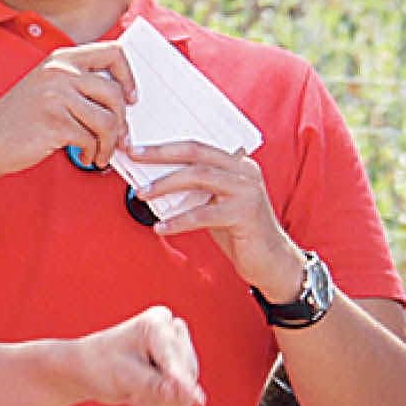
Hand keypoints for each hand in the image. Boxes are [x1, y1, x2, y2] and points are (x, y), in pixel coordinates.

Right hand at [0, 42, 137, 177]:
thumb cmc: (18, 119)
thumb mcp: (47, 87)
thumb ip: (79, 84)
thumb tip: (124, 101)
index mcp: (61, 59)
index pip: (113, 52)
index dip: (129, 76)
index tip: (131, 98)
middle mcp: (59, 72)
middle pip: (116, 92)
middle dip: (122, 121)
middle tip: (116, 138)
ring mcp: (56, 97)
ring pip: (108, 120)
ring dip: (110, 144)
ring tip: (101, 153)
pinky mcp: (54, 124)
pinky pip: (92, 140)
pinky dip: (94, 154)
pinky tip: (86, 157)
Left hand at [73, 305, 203, 405]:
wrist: (90, 368)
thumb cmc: (100, 365)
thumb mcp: (121, 376)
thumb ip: (154, 385)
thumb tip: (186, 396)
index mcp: (156, 323)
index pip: (173, 358)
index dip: (182, 381)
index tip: (197, 400)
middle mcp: (173, 330)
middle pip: (186, 375)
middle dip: (160, 393)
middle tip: (131, 394)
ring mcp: (180, 350)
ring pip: (187, 390)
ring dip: (158, 400)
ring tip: (133, 392)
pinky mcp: (182, 368)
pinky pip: (184, 399)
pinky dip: (161, 404)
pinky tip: (142, 394)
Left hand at [130, 139, 304, 298]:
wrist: (271, 261)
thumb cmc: (237, 231)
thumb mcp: (214, 203)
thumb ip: (193, 189)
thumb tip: (151, 180)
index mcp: (236, 162)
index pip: (196, 145)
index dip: (165, 144)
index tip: (137, 146)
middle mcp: (244, 170)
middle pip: (196, 153)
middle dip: (161, 153)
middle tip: (135, 155)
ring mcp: (247, 190)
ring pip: (200, 176)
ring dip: (166, 184)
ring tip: (142, 194)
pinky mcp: (246, 214)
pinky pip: (204, 214)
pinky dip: (179, 220)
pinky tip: (161, 227)